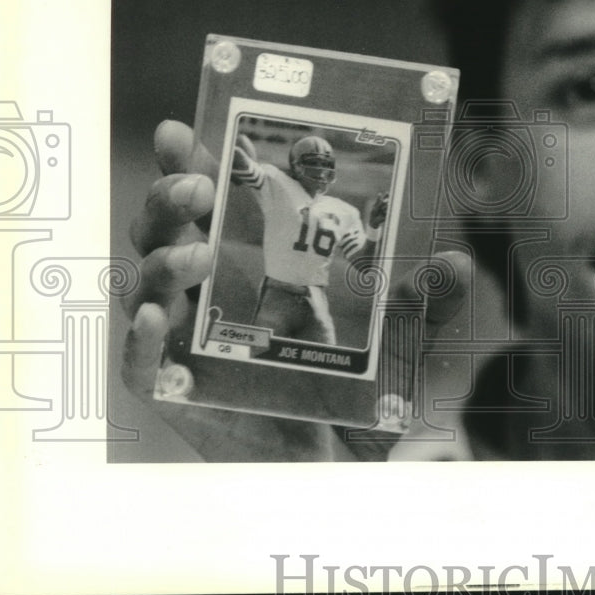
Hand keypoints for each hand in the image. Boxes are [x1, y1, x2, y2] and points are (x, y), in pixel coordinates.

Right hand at [122, 121, 468, 460]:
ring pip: (146, 286)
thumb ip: (422, 300)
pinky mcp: (174, 390)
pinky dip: (140, 339)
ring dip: (164, 262)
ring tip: (200, 255)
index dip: (187, 165)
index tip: (182, 132)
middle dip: (169, 200)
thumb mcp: (395, 337)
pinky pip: (139, 364)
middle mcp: (205, 291)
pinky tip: (160, 319)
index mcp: (244, 260)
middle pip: (162, 231)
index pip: (206, 202)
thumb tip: (455, 263)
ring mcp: (184, 340)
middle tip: (198, 189)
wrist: (337, 461)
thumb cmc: (351, 387)